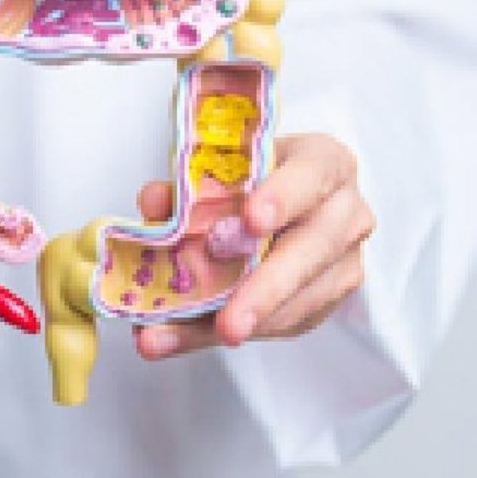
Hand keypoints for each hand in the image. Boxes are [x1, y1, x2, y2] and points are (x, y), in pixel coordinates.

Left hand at [134, 133, 373, 358]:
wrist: (283, 196)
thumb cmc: (252, 175)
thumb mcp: (219, 168)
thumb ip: (186, 183)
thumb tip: (156, 203)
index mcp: (323, 163)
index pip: (312, 175)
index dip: (283, 197)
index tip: (252, 221)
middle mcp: (344, 212)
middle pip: (311, 251)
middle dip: (266, 289)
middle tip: (229, 322)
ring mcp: (343, 259)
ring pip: (301, 300)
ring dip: (243, 324)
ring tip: (187, 337)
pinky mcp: (329, 297)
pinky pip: (285, 323)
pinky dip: (228, 331)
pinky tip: (186, 336)